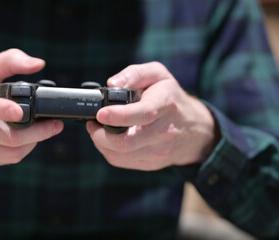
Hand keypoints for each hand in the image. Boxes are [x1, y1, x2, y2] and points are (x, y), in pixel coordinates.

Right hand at [0, 49, 63, 166]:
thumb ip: (11, 60)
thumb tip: (38, 64)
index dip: (2, 110)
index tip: (20, 112)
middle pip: (7, 136)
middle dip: (37, 132)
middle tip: (55, 124)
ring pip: (12, 152)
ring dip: (34, 142)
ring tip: (42, 130)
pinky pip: (8, 159)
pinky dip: (23, 149)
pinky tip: (26, 138)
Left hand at [86, 62, 218, 170]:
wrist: (194, 130)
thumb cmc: (170, 97)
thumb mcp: (158, 75)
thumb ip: (134, 74)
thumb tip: (112, 83)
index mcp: (165, 104)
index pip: (143, 114)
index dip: (118, 116)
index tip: (100, 114)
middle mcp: (163, 131)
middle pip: (126, 142)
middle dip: (100, 134)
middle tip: (93, 122)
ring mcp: (158, 151)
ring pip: (120, 155)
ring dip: (101, 143)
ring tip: (98, 129)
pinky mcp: (151, 163)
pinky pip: (121, 161)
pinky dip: (108, 151)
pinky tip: (108, 139)